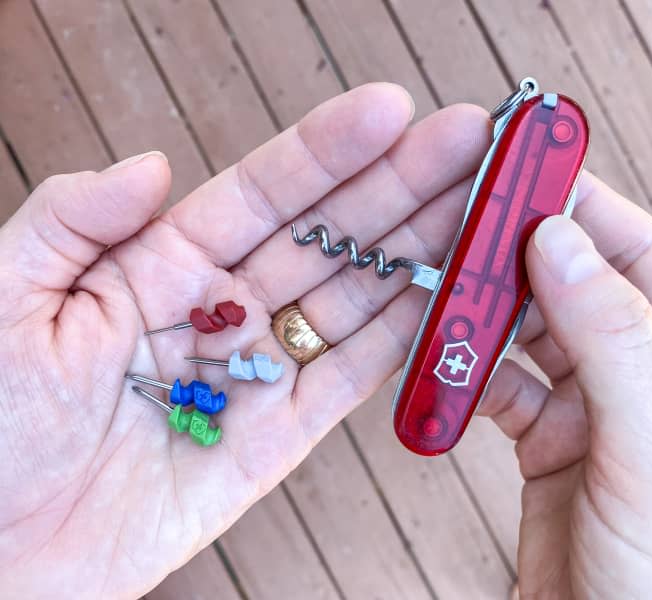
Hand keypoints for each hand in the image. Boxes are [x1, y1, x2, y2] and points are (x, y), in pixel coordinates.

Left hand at [0, 84, 492, 597]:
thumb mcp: (3, 297)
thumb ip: (73, 218)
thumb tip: (155, 165)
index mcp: (160, 261)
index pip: (263, 190)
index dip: (329, 149)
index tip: (391, 109)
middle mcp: (223, 306)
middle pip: (329, 234)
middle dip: (402, 183)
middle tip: (469, 141)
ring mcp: (259, 369)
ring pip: (356, 296)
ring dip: (419, 248)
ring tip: (482, 205)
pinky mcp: (281, 436)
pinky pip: (354, 377)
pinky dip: (407, 338)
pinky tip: (449, 294)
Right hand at [481, 174, 651, 596]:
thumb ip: (612, 341)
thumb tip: (561, 242)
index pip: (640, 256)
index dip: (581, 206)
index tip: (526, 166)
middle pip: (575, 285)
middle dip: (516, 257)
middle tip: (463, 225)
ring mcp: (597, 407)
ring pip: (529, 332)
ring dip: (483, 315)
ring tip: (442, 293)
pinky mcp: (550, 440)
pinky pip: (500, 385)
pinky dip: (466, 373)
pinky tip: (443, 364)